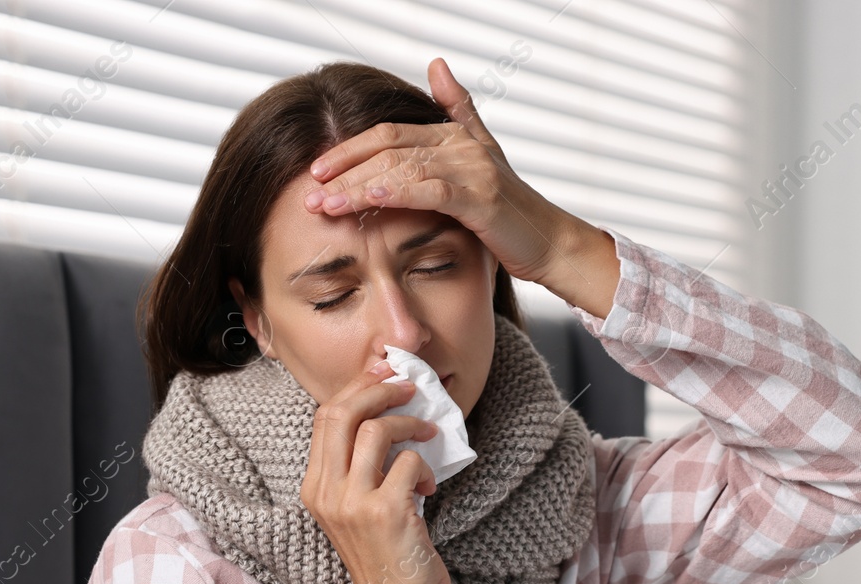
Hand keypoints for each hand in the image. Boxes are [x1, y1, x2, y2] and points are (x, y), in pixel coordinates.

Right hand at [299, 359, 451, 583]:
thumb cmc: (386, 556)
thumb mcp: (359, 507)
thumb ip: (363, 467)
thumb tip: (389, 413)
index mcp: (315, 487)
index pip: (324, 418)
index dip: (356, 387)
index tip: (385, 373)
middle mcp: (326, 493)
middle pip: (340, 413)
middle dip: (378, 389)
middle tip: (409, 388)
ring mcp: (352, 503)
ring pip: (374, 430)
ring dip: (409, 425)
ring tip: (428, 436)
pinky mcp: (385, 513)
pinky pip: (408, 462)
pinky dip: (426, 467)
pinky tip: (430, 488)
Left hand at [302, 57, 616, 316]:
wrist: (551, 243)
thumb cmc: (510, 212)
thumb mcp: (481, 156)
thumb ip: (459, 111)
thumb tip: (437, 63)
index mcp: (453, 136)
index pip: (388, 135)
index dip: (350, 149)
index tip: (317, 170)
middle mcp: (461, 145)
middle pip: (389, 148)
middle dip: (345, 169)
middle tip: (309, 189)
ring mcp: (473, 169)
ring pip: (403, 169)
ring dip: (359, 186)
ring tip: (326, 202)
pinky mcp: (481, 198)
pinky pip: (431, 190)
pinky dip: (397, 192)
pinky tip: (369, 199)